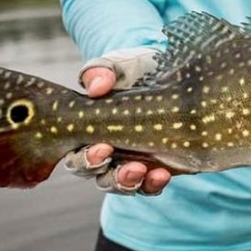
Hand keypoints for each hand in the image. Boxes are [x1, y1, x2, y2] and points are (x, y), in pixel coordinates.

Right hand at [68, 62, 170, 195]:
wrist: (173, 74)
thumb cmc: (135, 70)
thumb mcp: (118, 65)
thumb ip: (101, 71)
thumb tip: (98, 87)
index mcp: (88, 131)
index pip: (77, 156)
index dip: (86, 159)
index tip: (104, 149)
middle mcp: (106, 151)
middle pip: (97, 176)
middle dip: (110, 176)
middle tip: (130, 167)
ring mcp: (130, 161)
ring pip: (121, 184)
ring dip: (130, 183)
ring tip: (143, 172)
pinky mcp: (154, 166)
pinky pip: (149, 185)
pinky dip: (153, 184)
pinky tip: (162, 175)